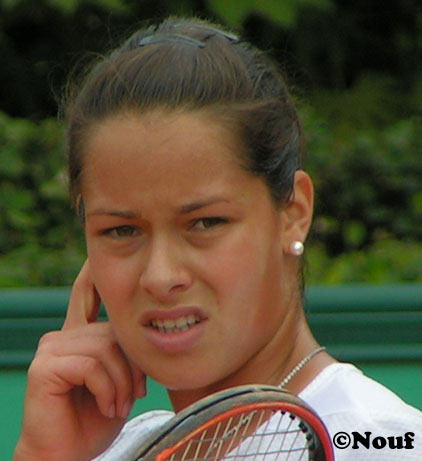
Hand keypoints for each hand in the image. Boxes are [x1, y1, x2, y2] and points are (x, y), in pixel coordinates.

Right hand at [14, 261, 145, 460]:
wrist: (67, 455)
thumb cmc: (95, 419)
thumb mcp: (118, 379)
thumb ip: (121, 352)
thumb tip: (138, 329)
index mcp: (78, 337)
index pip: (84, 296)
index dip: (91, 275)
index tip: (97, 255)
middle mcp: (61, 336)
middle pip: (113, 331)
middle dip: (131, 366)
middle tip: (132, 395)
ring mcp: (51, 349)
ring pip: (106, 348)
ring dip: (121, 383)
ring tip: (118, 405)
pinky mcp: (45, 365)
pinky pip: (92, 365)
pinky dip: (108, 389)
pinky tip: (105, 407)